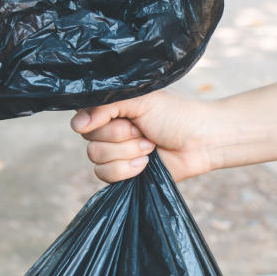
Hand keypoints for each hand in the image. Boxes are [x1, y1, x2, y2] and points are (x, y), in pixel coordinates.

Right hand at [70, 91, 216, 181]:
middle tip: (144, 131)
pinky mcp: (123, 173)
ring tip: (150, 146)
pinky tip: (146, 164)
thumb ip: (106, 107)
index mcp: (112, 107)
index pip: (83, 116)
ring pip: (97, 159)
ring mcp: (116, 152)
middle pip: (89, 140)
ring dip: (127, 154)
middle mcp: (109, 129)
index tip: (125, 118)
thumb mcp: (140, 100)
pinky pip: (105, 175)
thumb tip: (75, 125)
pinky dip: (127, 170)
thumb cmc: (176, 114)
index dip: (100, 121)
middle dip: (120, 137)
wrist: (201, 142)